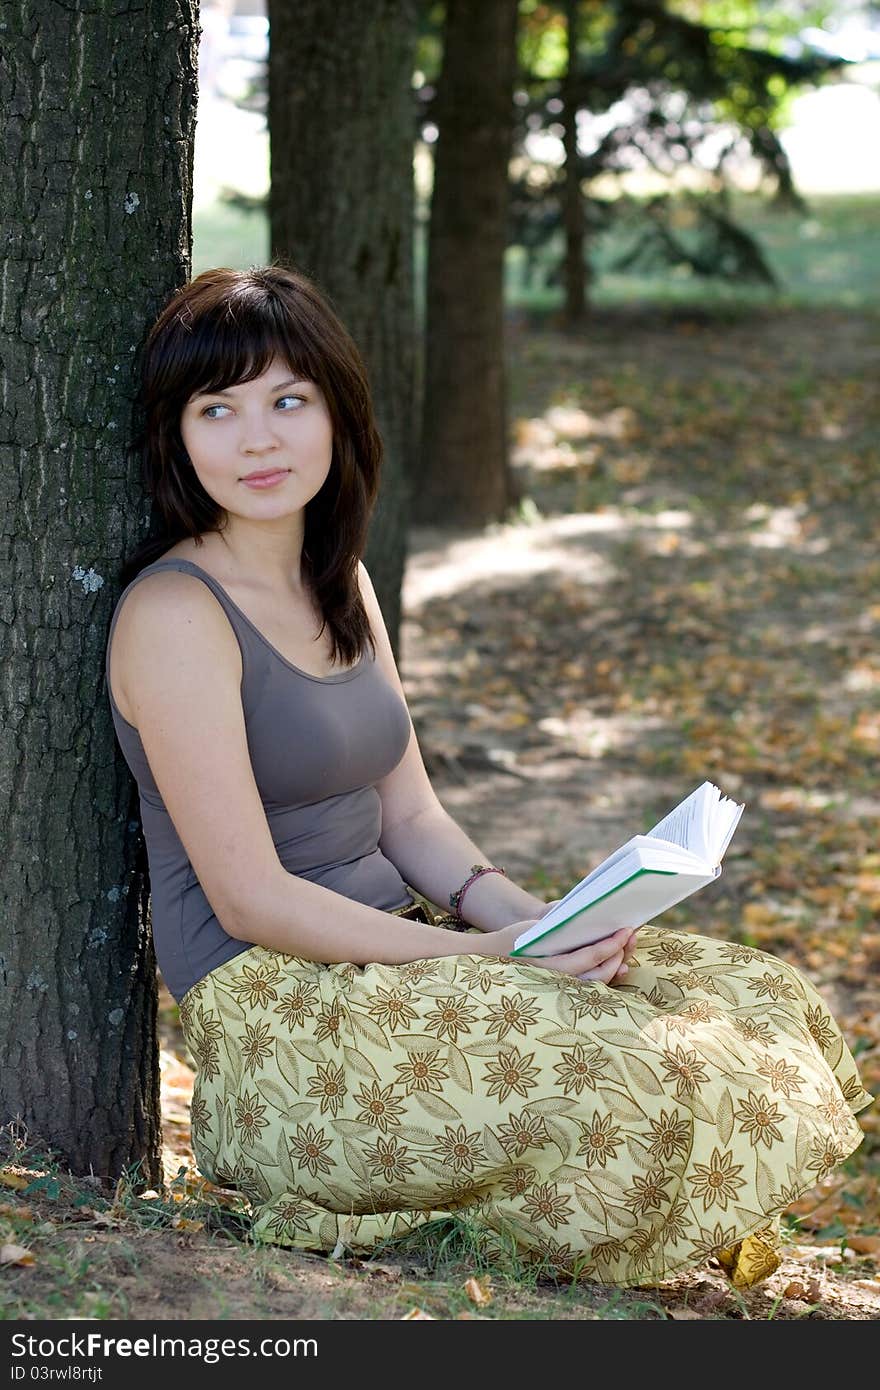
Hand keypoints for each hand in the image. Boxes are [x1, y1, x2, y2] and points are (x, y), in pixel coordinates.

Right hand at [477, 922, 635, 985]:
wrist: (493, 958)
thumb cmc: (514, 939)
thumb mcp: (536, 927)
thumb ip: (561, 919)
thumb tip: (587, 906)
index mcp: (552, 965)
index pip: (592, 956)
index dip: (613, 944)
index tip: (627, 930)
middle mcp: (559, 981)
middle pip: (601, 973)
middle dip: (620, 955)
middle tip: (629, 937)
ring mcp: (562, 988)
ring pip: (599, 983)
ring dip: (616, 966)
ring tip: (626, 949)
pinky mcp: (564, 989)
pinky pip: (591, 984)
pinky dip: (606, 973)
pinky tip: (616, 962)